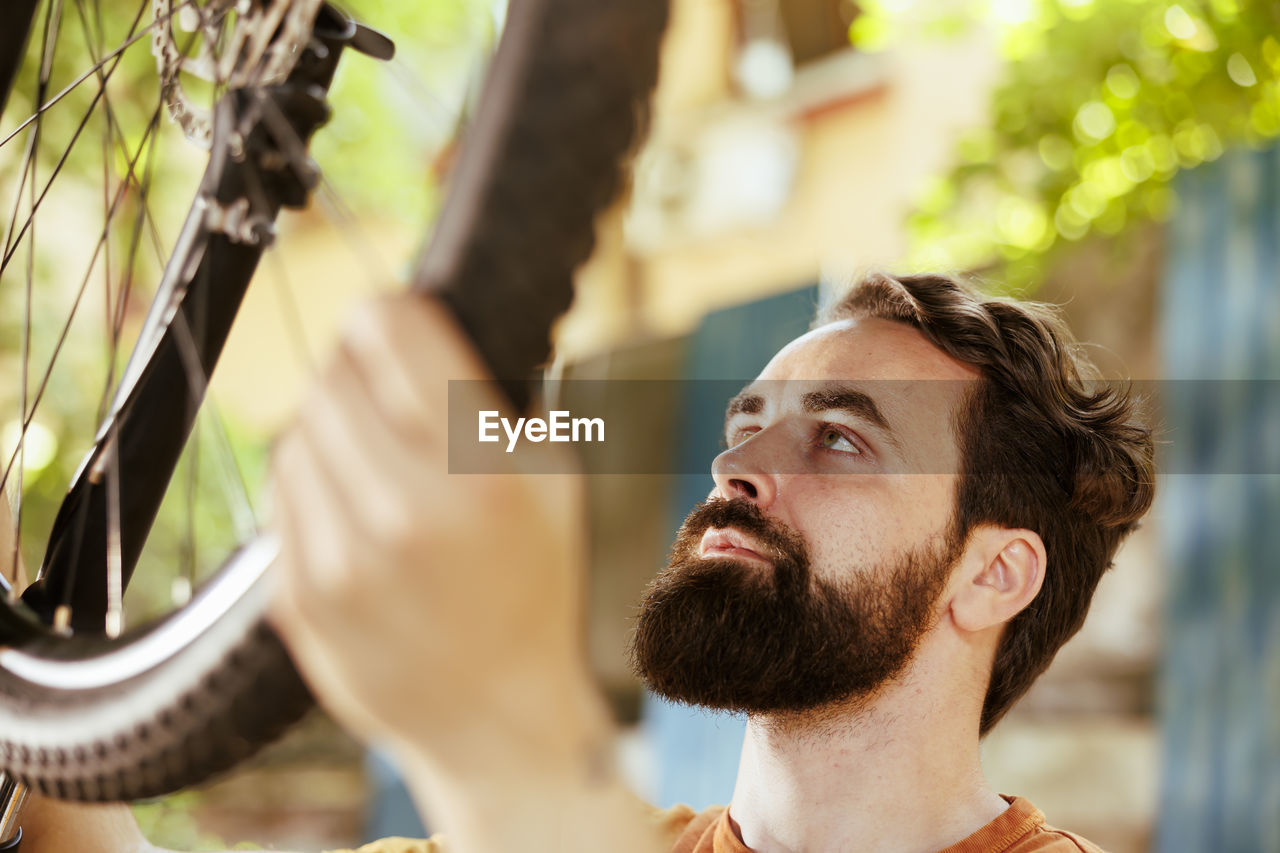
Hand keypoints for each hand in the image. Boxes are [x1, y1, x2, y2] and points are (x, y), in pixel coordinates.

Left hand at [268, 294, 607, 777]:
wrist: (495, 713)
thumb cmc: (536, 587)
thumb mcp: (557, 483)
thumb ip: (500, 400)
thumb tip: (432, 326)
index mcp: (482, 475)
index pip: (390, 334)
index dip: (388, 313)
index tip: (394, 321)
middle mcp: (406, 514)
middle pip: (334, 379)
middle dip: (356, 370)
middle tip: (383, 388)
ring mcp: (342, 561)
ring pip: (296, 434)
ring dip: (328, 426)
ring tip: (371, 456)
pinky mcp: (300, 598)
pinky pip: (280, 498)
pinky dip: (309, 484)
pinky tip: (350, 508)